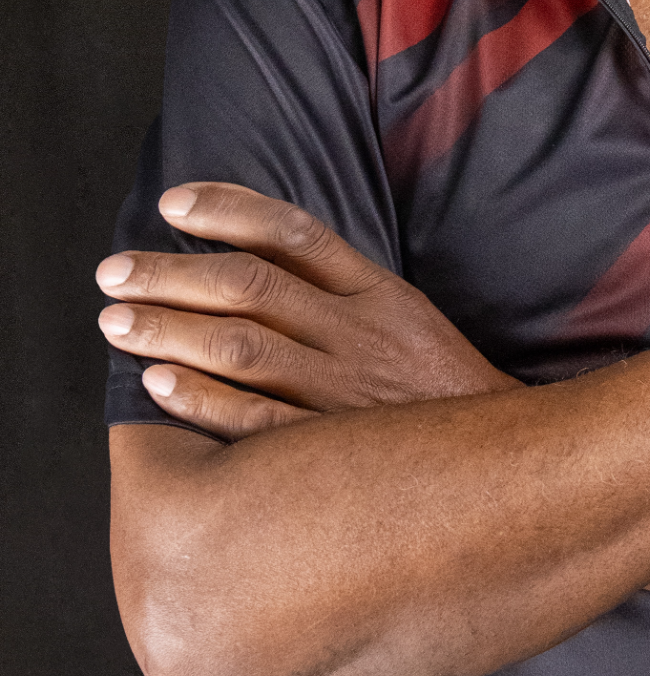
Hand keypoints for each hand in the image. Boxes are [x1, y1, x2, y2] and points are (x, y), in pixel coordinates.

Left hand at [97, 182, 514, 439]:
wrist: (510, 469)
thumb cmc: (442, 394)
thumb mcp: (410, 320)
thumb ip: (343, 289)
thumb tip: (256, 256)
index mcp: (380, 295)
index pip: (295, 234)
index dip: (229, 211)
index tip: (173, 205)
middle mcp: (361, 336)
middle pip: (252, 288)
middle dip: (172, 275)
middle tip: (115, 272)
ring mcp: (346, 394)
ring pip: (244, 349)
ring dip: (170, 332)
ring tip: (117, 322)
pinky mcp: (335, 451)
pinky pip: (257, 423)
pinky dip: (203, 402)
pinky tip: (158, 386)